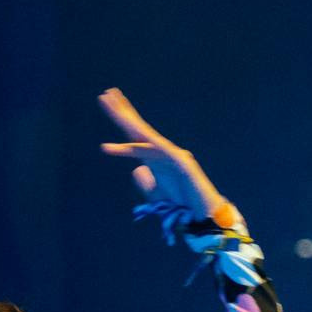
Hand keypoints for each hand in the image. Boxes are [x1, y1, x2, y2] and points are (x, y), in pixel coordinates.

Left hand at [96, 87, 227, 217]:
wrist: (205, 217)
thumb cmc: (184, 208)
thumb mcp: (157, 196)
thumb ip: (146, 182)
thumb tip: (136, 169)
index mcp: (156, 159)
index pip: (136, 135)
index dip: (123, 119)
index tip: (107, 102)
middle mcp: (164, 152)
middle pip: (139, 129)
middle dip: (122, 111)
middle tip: (106, 94)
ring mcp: (174, 155)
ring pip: (145, 136)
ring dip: (126, 121)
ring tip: (111, 106)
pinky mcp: (182, 163)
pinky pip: (156, 153)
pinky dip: (138, 149)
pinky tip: (125, 141)